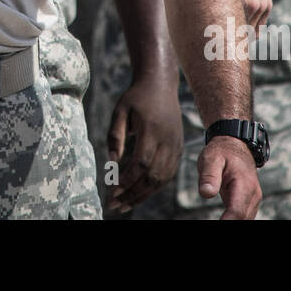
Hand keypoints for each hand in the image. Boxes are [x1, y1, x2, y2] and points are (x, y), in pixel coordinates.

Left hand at [105, 70, 183, 212]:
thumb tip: (112, 162)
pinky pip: (168, 174)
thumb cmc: (136, 98)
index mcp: (151, 129)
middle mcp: (167, 140)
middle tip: (115, 205)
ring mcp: (175, 146)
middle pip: (152, 175)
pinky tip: (140, 193)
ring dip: (143, 194)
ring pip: (162, 178)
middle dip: (133, 193)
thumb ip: (115, 136)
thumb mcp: (120, 111)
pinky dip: (154, 186)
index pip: (141, 162)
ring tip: (125, 205)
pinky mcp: (178, 149)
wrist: (160, 85)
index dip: (127, 180)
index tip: (112, 190)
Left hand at [197, 134, 261, 218]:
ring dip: (230, 221)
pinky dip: (232, 219)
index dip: (225, 222)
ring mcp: (252, 200)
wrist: (234, 145)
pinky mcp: (247, 202)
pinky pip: (242, 217)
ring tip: (214, 219)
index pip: (237, 211)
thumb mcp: (211, 158)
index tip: (211, 222)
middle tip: (206, 222)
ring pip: (244, 220)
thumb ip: (209, 175)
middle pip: (242, 219)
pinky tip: (221, 219)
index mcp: (244, 184)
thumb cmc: (222, 151)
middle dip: (227, 223)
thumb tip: (206, 193)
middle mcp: (253, 194)